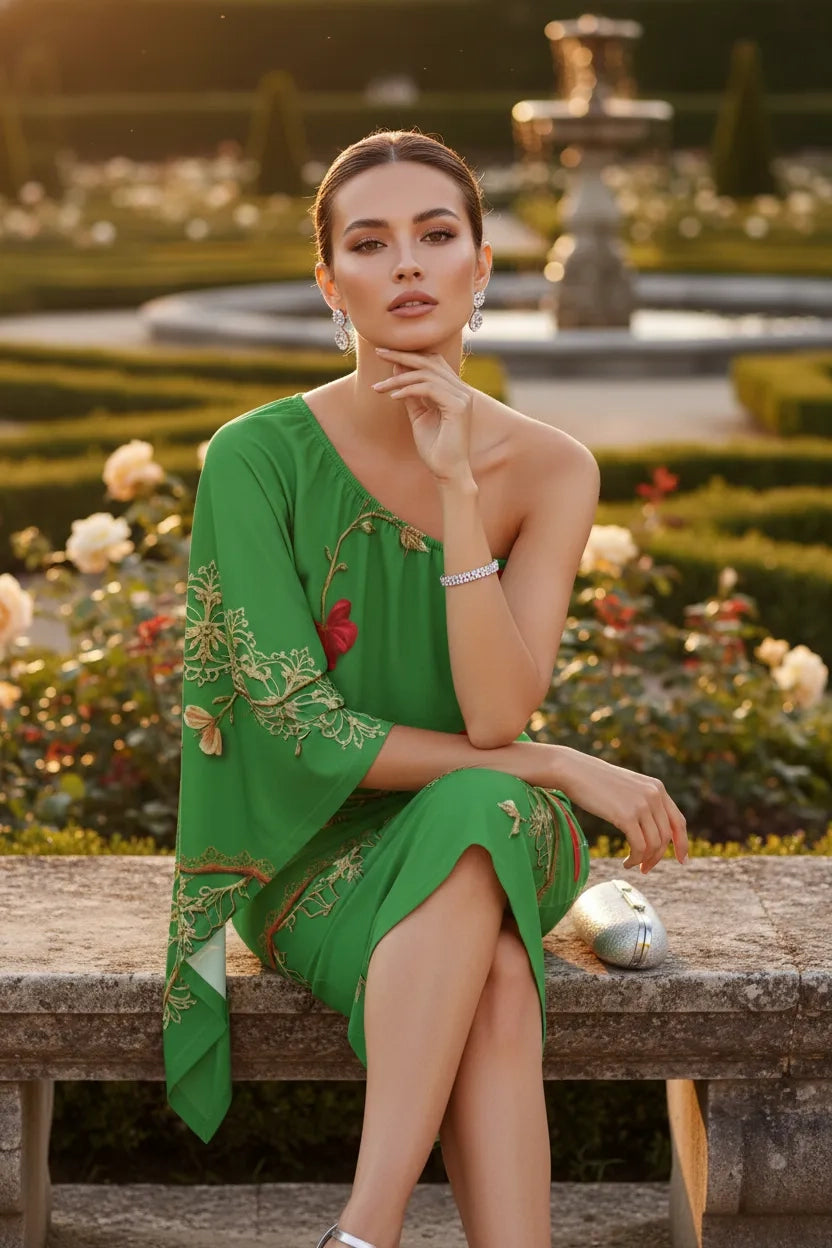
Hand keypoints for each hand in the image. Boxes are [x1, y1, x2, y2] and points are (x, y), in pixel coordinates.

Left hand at [371, 346, 474, 484]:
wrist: (448, 472)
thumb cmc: (435, 448)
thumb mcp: (418, 416)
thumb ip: (411, 394)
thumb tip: (398, 371)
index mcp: (455, 391)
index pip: (433, 362)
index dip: (410, 355)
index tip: (385, 354)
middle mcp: (462, 390)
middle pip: (430, 361)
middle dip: (402, 355)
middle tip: (379, 352)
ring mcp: (463, 397)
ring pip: (426, 374)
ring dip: (399, 378)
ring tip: (379, 387)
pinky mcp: (458, 407)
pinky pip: (428, 388)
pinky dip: (408, 390)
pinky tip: (393, 397)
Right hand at [550, 746, 688, 873]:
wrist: (573, 770)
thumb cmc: (595, 780)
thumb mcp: (628, 787)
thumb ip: (644, 801)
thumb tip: (653, 829)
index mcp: (657, 788)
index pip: (679, 821)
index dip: (682, 843)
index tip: (681, 860)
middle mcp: (654, 795)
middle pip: (666, 837)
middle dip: (657, 857)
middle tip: (645, 868)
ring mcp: (642, 805)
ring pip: (654, 844)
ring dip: (645, 860)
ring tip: (633, 865)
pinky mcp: (627, 815)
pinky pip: (639, 847)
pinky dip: (635, 859)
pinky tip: (626, 863)